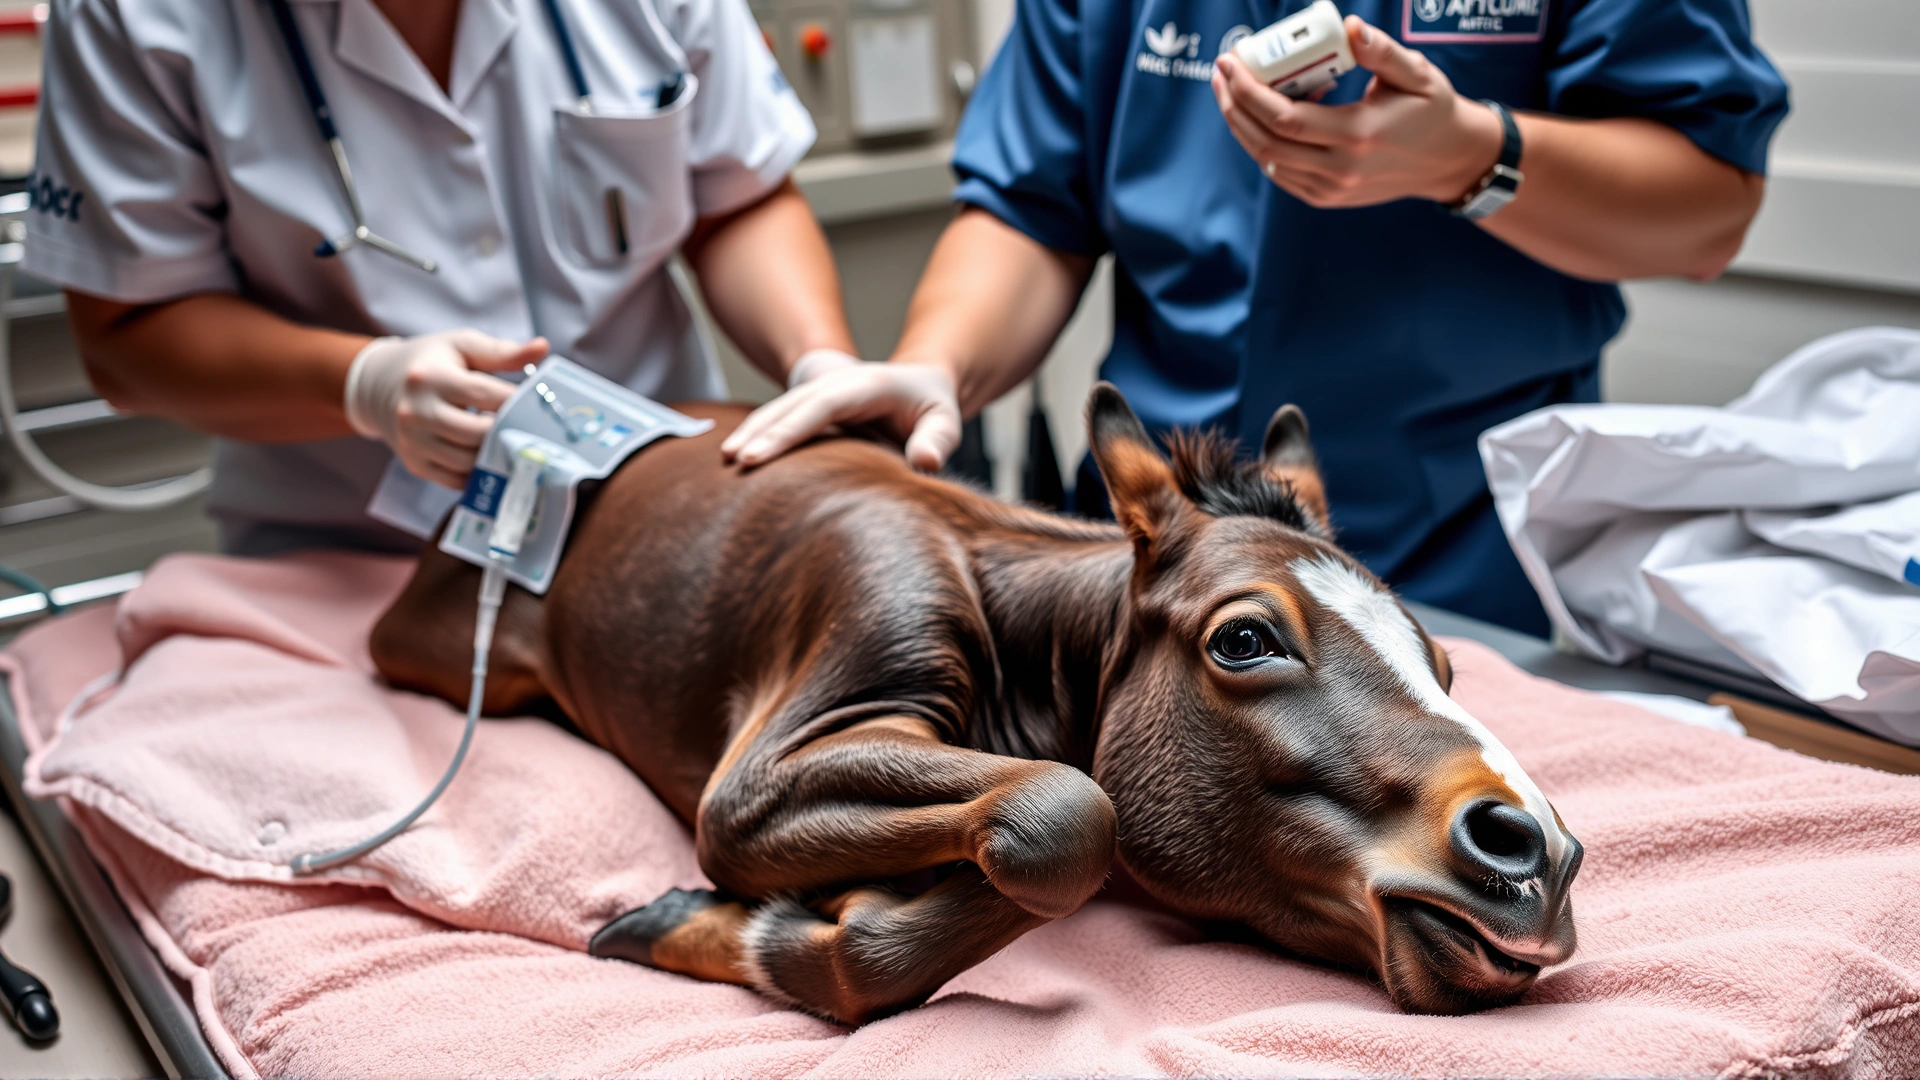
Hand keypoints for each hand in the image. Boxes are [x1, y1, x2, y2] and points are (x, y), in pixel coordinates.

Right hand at [344, 330, 549, 488]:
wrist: (380, 387)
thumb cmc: (430, 363)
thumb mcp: (461, 347)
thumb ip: (502, 351)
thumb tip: (543, 347)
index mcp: (429, 378)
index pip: (484, 394)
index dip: (516, 400)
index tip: (538, 402)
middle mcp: (416, 412)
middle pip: (478, 433)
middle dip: (508, 430)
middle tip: (528, 426)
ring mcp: (413, 442)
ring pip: (469, 461)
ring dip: (495, 452)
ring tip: (509, 437)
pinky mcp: (415, 464)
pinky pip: (457, 480)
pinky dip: (479, 472)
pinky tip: (490, 455)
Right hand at [721, 350, 961, 470]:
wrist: (921, 384)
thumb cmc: (932, 406)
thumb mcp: (946, 420)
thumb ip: (938, 440)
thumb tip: (924, 463)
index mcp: (865, 386)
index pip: (820, 407)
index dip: (788, 430)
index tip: (759, 455)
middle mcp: (836, 385)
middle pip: (791, 406)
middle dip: (760, 432)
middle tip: (734, 462)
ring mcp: (821, 394)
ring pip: (779, 409)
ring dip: (752, 431)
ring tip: (727, 460)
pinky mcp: (813, 408)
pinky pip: (781, 418)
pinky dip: (758, 433)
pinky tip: (737, 454)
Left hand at [1210, 16, 1502, 208]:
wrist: (1448, 160)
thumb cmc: (1432, 109)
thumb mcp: (1417, 73)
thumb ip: (1382, 51)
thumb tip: (1348, 27)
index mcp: (1360, 134)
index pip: (1286, 118)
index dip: (1249, 91)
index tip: (1231, 62)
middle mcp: (1341, 169)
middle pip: (1266, 142)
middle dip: (1234, 106)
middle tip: (1222, 73)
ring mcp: (1331, 189)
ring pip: (1268, 161)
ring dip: (1241, 126)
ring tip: (1230, 92)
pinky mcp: (1326, 198)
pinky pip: (1280, 174)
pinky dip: (1261, 145)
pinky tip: (1258, 117)